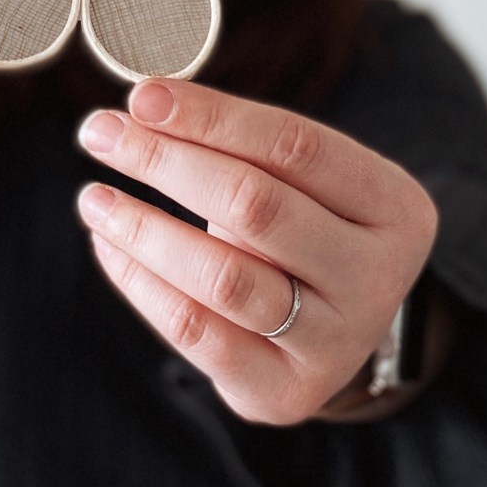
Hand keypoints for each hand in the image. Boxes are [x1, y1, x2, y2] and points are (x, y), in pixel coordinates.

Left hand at [75, 79, 438, 425]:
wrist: (332, 327)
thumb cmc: (302, 226)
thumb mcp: (297, 179)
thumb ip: (236, 140)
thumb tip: (144, 105)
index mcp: (393, 205)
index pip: (295, 145)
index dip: (211, 116)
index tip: (141, 96)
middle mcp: (376, 276)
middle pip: (257, 205)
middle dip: (165, 162)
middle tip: (100, 134)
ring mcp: (335, 342)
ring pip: (223, 277)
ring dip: (144, 229)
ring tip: (93, 198)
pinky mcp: (284, 390)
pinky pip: (197, 333)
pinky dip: (140, 284)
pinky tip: (109, 246)